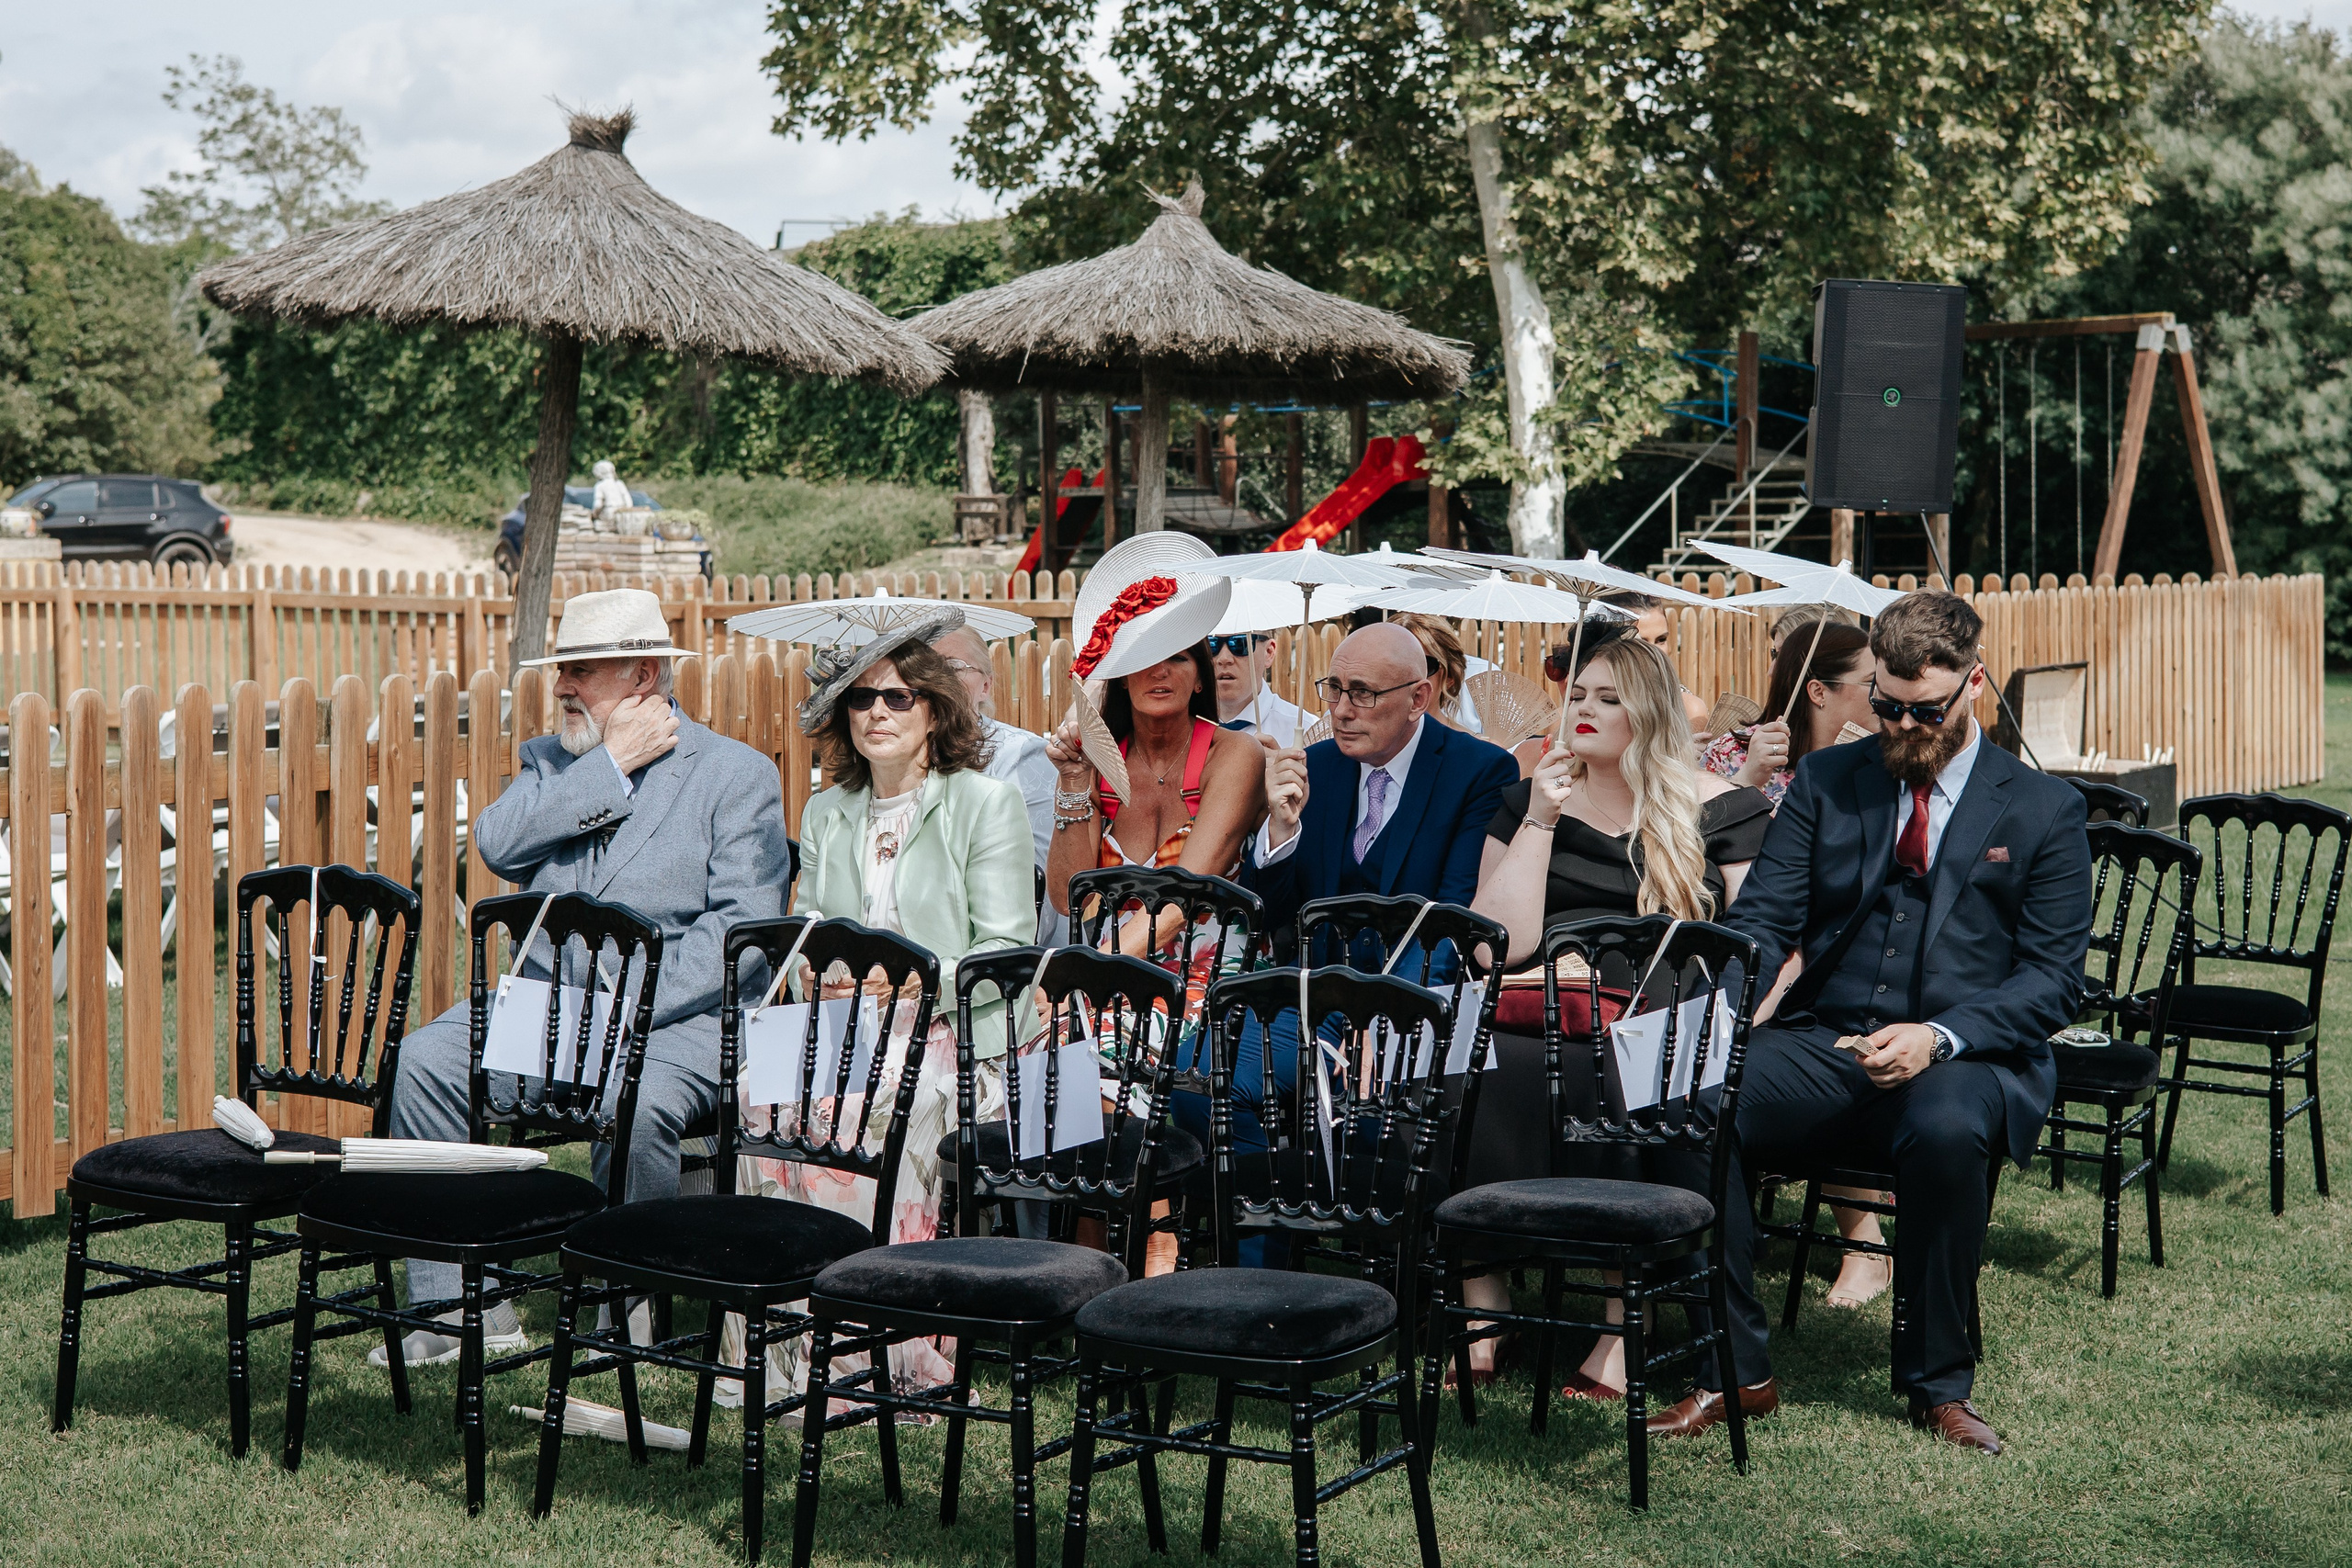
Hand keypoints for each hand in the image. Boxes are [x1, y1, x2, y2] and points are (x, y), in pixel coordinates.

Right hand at [602, 695, 678, 773]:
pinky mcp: (664, 746)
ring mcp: (661, 734)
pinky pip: (675, 738)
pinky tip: (662, 737)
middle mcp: (655, 721)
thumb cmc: (615, 735)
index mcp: (643, 711)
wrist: (616, 756)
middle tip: (654, 715)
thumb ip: (629, 701)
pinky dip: (670, 737)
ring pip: (675, 721)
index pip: (658, 698)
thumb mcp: (617, 713)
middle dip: (660, 710)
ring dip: (669, 722)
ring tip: (661, 725)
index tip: (650, 706)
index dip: (653, 701)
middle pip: (667, 708)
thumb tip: (639, 696)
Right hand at [1045, 713, 1093, 786]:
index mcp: (1074, 728)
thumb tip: (1089, 732)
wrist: (1080, 770)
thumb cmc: (1086, 758)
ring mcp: (1055, 740)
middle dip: (1072, 745)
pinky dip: (1061, 756)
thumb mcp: (1091, 747)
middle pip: (1064, 733)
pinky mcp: (1049, 749)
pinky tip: (1066, 758)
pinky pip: (1053, 750)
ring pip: (1059, 743)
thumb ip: (1090, 737)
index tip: (1081, 743)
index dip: (1076, 735)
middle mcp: (1063, 732)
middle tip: (1078, 751)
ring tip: (1074, 756)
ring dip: (1069, 753)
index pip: (1072, 725)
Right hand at [1260, 733, 1308, 848]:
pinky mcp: (1273, 795)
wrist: (1288, 818)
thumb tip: (1303, 753)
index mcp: (1274, 770)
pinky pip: (1293, 787)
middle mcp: (1269, 775)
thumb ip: (1300, 767)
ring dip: (1300, 785)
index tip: (1303, 755)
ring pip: (1291, 775)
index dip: (1293, 752)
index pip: (1282, 754)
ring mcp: (1269, 785)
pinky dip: (1299, 794)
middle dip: (1302, 772)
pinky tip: (1295, 799)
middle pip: (1289, 763)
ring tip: (1297, 793)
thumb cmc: (1292, 800)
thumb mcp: (1299, 780)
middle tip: (1302, 782)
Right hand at [1526, 740, 1571, 826]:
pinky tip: (1558, 799)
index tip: (1570, 754)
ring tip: (1557, 792)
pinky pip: (1568, 790)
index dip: (1563, 752)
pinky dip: (1566, 795)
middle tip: (1557, 784)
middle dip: (1565, 776)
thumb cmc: (1542, 796)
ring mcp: (1545, 787)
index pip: (1551, 755)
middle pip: (1564, 768)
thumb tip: (1556, 744)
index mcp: (1537, 771)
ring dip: (1566, 786)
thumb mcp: (1541, 778)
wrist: (1537, 816)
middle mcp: (1540, 777)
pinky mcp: (1553, 797)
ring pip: (1568, 779)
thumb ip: (1548, 764)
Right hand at [1734, 719, 1790, 786]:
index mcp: (1758, 733)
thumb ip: (1772, 729)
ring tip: (1776, 757)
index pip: (1777, 725)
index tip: (1787, 734)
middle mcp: (1758, 740)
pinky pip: (1783, 759)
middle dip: (1786, 744)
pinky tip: (1775, 763)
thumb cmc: (1759, 756)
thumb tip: (1781, 717)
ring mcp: (1760, 750)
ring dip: (1784, 754)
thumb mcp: (1762, 741)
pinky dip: (1782, 762)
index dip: (1785, 730)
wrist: (1750, 774)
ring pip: (1784, 748)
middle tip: (1780, 749)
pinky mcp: (1764, 761)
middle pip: (1783, 737)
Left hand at [1859, 1023, 1938, 1086]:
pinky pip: (1887, 1085)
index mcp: (1899, 1051)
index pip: (1877, 1062)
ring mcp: (1905, 1074)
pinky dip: (1879, 1081)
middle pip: (1876, 1072)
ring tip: (1869, 1064)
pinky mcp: (1906, 1079)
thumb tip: (1861, 1043)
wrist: (1931, 1042)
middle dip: (1865, 1066)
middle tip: (1863, 1058)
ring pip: (1880, 1081)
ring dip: (1870, 1074)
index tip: (1859, 1055)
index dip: (1864, 1060)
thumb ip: (1876, 1038)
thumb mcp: (1892, 1030)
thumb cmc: (1911, 1034)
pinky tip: (1877, 1071)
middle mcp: (1903, 1065)